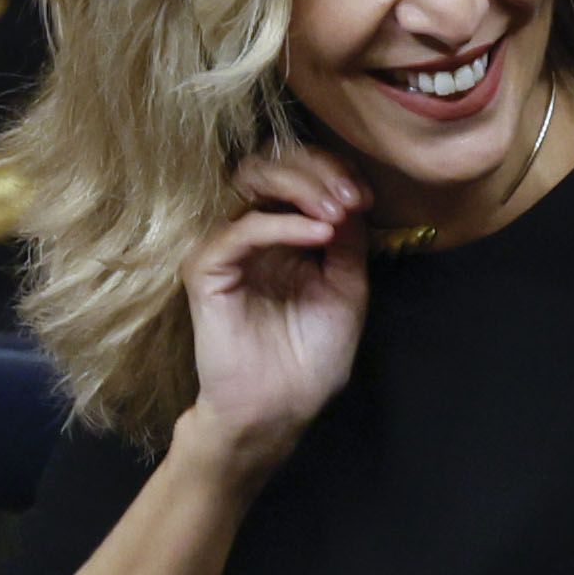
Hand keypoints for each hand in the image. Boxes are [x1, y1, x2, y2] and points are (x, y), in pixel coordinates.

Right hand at [180, 147, 373, 467]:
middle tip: (352, 198)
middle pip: (275, 166)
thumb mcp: (346, 291)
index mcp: (288, 232)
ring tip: (337, 212)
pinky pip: (241, 231)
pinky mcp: (207, 269)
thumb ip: (349, 243)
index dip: (335, 173)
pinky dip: (282, 225)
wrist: (279, 409)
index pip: (302, 175)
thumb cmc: (310, 358)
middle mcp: (256, 231)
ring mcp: (230, 247)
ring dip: (301, 187)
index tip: (366, 197)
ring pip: (253, 182)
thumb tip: (354, 195)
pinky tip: (318, 235)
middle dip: (319, 171)